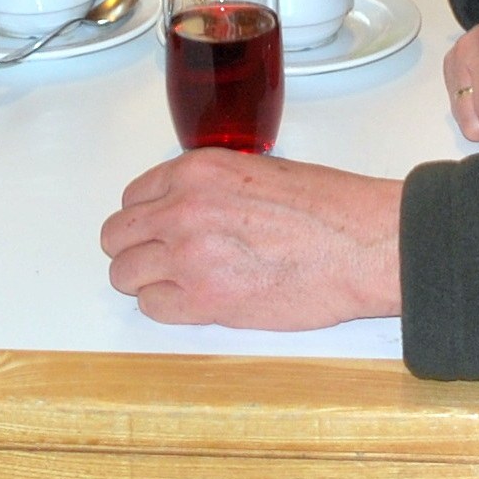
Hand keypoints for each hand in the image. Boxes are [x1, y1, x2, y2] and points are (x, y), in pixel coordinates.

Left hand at [100, 149, 402, 328]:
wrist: (361, 245)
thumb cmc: (329, 209)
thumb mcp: (259, 170)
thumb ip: (211, 187)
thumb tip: (192, 205)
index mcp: (196, 171)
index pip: (133, 197)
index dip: (145, 218)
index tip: (156, 231)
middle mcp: (182, 209)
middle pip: (117, 236)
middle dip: (135, 249)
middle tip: (159, 261)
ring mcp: (188, 256)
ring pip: (125, 274)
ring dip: (146, 281)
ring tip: (179, 284)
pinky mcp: (203, 300)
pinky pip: (153, 307)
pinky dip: (167, 307)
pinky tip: (196, 302)